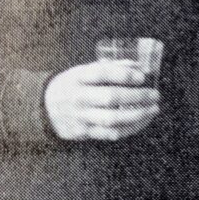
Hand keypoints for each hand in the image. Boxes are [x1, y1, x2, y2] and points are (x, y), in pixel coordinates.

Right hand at [44, 60, 159, 140]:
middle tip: (155, 95)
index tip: (142, 76)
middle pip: (110, 98)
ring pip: (112, 119)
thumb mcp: (82, 71)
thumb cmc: (72, 86)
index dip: (123, 74)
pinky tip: (141, 122)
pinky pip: (109, 134)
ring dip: (137, 115)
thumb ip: (108, 68)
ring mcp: (79, 117)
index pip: (101, 73)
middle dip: (137, 97)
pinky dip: (129, 129)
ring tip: (152, 109)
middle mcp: (78, 97)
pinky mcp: (82, 133)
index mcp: (77, 78)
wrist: (43, 107)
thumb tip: (137, 65)